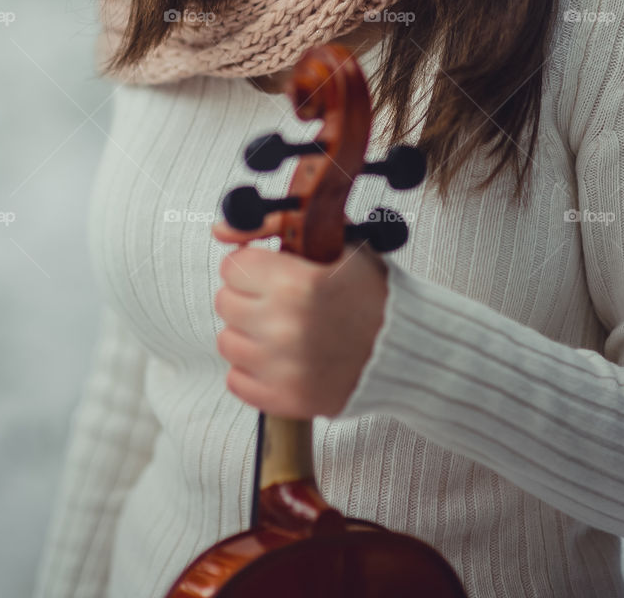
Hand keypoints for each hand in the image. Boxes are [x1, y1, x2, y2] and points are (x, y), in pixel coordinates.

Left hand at [211, 213, 387, 418]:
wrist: (404, 347)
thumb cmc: (369, 290)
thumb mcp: (335, 241)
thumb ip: (275, 224)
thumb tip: (219, 229)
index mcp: (297, 283)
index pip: (233, 266)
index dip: (252, 265)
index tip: (271, 271)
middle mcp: (285, 326)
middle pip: (225, 302)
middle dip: (248, 297)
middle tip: (278, 300)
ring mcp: (284, 368)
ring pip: (226, 342)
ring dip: (249, 334)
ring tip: (281, 330)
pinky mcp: (286, 399)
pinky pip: (236, 381)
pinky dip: (253, 370)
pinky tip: (281, 357)